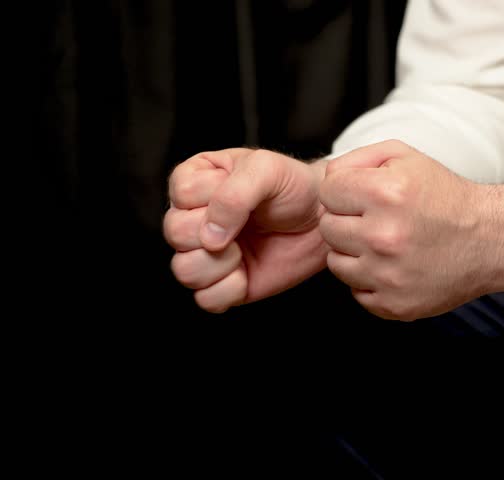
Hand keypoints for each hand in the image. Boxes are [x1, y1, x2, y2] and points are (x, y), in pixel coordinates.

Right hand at [164, 148, 328, 312]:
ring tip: (242, 252)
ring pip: (183, 270)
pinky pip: (205, 299)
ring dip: (217, 266)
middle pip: (174, 234)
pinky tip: (246, 273)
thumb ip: (234, 195)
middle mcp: (195, 217)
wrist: (323, 219)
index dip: (212, 201)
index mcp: (197, 181)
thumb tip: (209, 237)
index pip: (181, 195)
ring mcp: (207, 252)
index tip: (244, 199)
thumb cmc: (294, 187)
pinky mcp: (223, 281)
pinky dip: (228, 291)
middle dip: (211, 235)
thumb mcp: (267, 170)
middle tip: (244, 228)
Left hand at [318, 140, 490, 319]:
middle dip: (347, 221)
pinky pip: (357, 291)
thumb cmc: (445, 198)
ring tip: (385, 243)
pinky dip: (370, 280)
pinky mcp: (394, 304)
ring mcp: (388, 275)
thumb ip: (357, 159)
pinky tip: (394, 266)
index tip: (363, 196)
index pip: (327, 192)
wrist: (488, 240)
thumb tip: (327, 179)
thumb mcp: (405, 157)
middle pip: (327, 228)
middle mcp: (384, 236)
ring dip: (354, 253)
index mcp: (386, 193)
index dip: (343, 192)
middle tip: (376, 220)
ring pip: (336, 263)